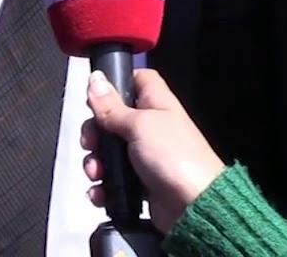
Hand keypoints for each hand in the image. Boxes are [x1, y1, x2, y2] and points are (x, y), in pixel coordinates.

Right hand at [82, 69, 224, 233]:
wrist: (194, 206)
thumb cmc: (176, 157)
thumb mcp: (139, 124)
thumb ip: (112, 106)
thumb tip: (95, 80)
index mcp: (157, 103)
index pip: (136, 80)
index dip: (116, 85)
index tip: (97, 98)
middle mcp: (151, 126)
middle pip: (113, 119)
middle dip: (95, 133)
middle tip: (92, 143)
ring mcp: (146, 155)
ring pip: (109, 152)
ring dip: (96, 162)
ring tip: (97, 173)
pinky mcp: (140, 182)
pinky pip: (114, 180)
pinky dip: (103, 187)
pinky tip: (100, 192)